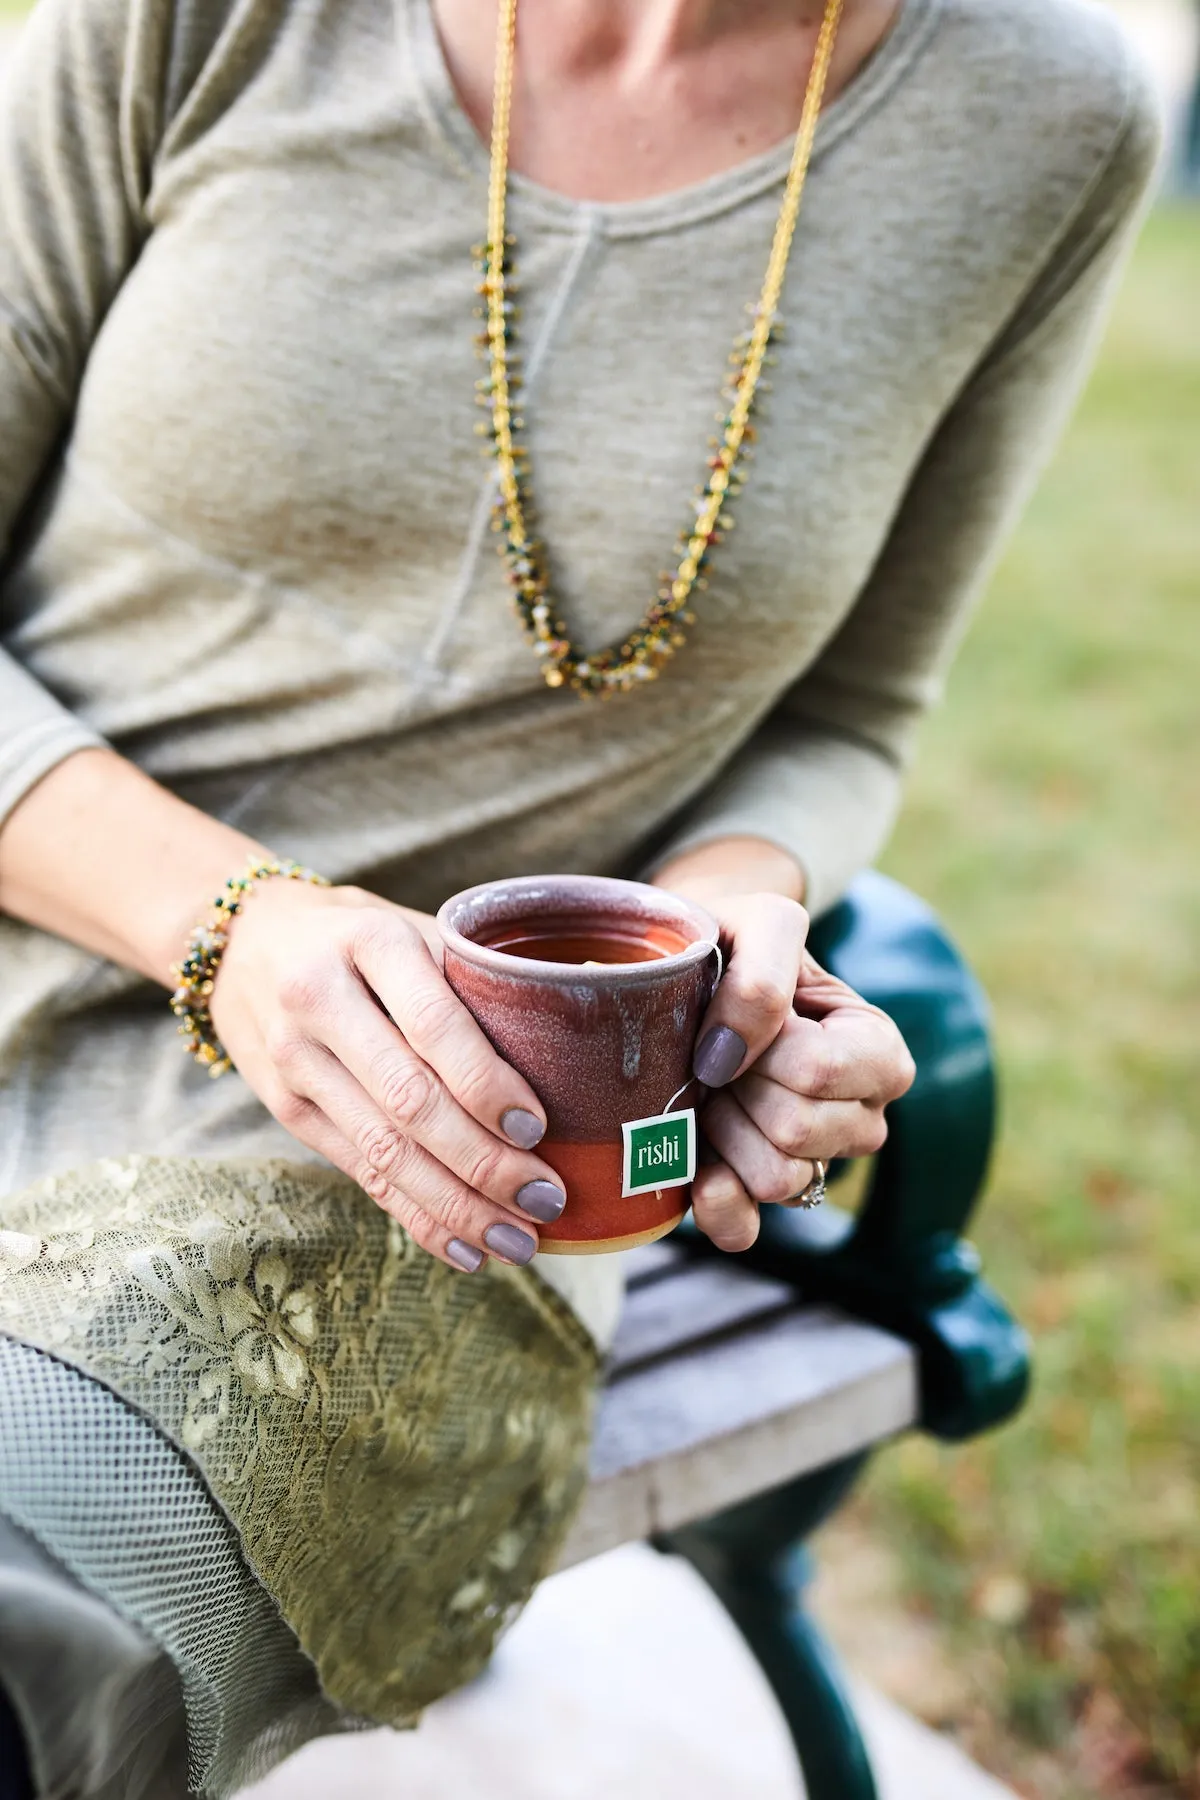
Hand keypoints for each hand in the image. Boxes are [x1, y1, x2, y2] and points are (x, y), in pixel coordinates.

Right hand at [210, 881, 568, 1272]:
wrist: (242, 940)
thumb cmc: (358, 935)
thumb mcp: (410, 927)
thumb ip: (472, 975)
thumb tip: (578, 1035)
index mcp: (369, 943)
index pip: (434, 1025)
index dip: (486, 1084)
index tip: (537, 1127)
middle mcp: (322, 1002)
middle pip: (409, 1101)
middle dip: (484, 1162)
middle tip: (547, 1197)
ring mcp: (296, 1062)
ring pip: (384, 1151)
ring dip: (457, 1206)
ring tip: (519, 1240)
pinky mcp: (287, 1110)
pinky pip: (361, 1173)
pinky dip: (416, 1215)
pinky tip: (466, 1247)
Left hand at [653, 841, 914, 1253]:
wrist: (688, 971)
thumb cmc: (736, 942)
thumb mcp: (759, 924)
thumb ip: (761, 978)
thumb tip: (727, 1059)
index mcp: (878, 1050)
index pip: (819, 1071)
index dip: (764, 1048)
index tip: (742, 1017)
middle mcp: (862, 1117)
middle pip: (796, 1131)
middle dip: (741, 1088)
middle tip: (721, 1054)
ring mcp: (817, 1164)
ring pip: (776, 1179)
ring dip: (724, 1130)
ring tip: (713, 1089)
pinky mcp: (760, 1197)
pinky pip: (745, 1228)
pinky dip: (714, 1202)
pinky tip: (697, 1166)